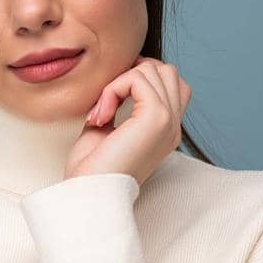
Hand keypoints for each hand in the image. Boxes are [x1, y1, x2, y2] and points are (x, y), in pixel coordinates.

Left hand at [64, 57, 191, 183]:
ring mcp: (168, 122)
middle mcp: (173, 127)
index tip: (110, 98)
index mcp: (165, 131)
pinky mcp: (157, 118)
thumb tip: (113, 83)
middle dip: (131, 75)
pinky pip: (137, 79)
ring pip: (153, 69)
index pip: (172, 85)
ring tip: (101, 112)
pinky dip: (112, 89)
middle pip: (166, 71)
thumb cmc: (92, 170)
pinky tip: (100, 116)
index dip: (141, 79)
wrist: (90, 194)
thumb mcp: (105, 131)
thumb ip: (115, 106)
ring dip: (119, 82)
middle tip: (105, 102)